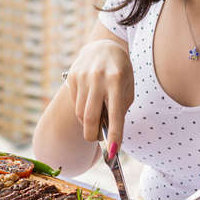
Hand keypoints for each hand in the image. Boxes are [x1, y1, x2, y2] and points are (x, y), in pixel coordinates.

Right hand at [66, 39, 133, 158]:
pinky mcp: (72, 77)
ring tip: (96, 116)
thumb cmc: (120, 71)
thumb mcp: (127, 86)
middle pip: (90, 117)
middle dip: (92, 135)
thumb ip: (120, 107)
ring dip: (88, 122)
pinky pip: (75, 103)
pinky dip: (81, 109)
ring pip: (80, 113)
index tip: (113, 152)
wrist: (103, 46)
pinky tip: (89, 101)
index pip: (115, 114)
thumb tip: (108, 131)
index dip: (114, 135)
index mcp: (116, 80)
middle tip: (96, 140)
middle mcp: (97, 78)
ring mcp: (82, 77)